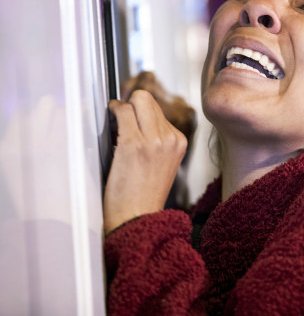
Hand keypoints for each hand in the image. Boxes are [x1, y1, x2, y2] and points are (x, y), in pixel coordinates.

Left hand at [103, 90, 187, 234]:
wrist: (137, 218)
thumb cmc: (143, 195)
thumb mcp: (163, 163)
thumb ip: (158, 140)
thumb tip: (138, 117)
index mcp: (179, 142)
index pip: (159, 111)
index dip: (141, 113)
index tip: (131, 117)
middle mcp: (170, 138)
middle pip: (148, 100)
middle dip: (132, 104)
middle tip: (121, 114)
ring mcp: (154, 140)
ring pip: (137, 100)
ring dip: (123, 107)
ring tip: (116, 119)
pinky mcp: (134, 144)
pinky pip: (123, 111)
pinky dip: (114, 110)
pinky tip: (110, 116)